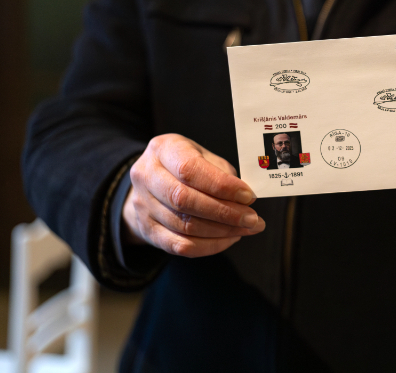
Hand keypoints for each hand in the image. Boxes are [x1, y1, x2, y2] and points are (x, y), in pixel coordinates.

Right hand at [122, 134, 264, 256]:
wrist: (150, 182)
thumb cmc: (185, 164)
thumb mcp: (203, 155)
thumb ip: (222, 173)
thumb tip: (246, 199)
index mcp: (163, 149)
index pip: (190, 170)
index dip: (221, 186)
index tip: (248, 196)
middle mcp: (147, 176)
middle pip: (185, 200)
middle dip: (225, 213)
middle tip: (252, 219)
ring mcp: (143, 206)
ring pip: (185, 227)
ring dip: (222, 231)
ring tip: (247, 228)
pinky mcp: (147, 230)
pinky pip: (180, 246)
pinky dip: (210, 246)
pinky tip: (229, 238)